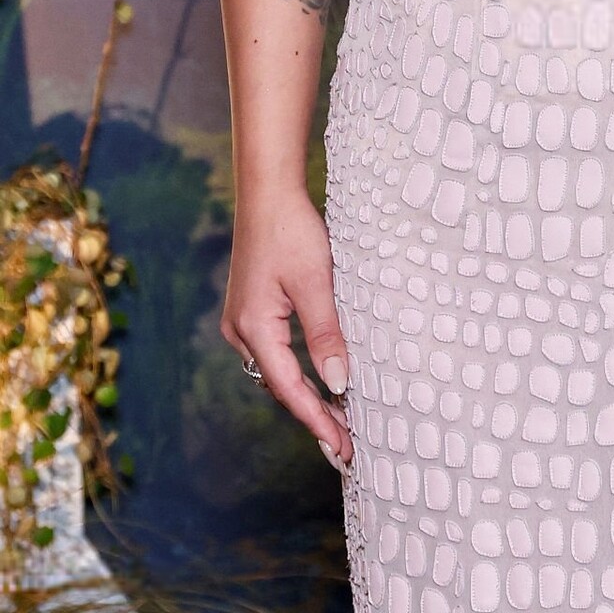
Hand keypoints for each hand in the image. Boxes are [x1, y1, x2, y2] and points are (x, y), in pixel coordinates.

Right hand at [220, 184, 353, 468]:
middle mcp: (241, 331)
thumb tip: (338, 385)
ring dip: (306, 395)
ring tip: (339, 421)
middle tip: (346, 446)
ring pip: (277, 371)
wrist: (267, 192)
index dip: (318, 421)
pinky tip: (319, 379)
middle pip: (281, 386)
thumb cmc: (291, 232)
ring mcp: (242, 320)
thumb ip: (326, 335)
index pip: (290, 389)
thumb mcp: (316, 283)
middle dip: (314, 415)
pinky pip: (275, 353)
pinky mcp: (251, 309)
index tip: (343, 449)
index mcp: (254, 329)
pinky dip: (298, 372)